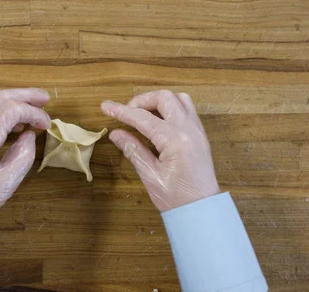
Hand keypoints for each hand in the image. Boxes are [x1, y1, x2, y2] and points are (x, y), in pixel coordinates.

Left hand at [0, 88, 50, 216]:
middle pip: (1, 98)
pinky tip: (19, 125)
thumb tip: (30, 136)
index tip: (48, 125)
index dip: (33, 113)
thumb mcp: (8, 181)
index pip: (12, 110)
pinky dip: (7, 113)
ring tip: (36, 108)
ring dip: (16, 102)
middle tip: (46, 98)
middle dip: (25, 95)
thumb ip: (24, 155)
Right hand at [101, 90, 219, 211]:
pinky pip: (186, 110)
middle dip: (141, 101)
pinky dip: (170, 108)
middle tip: (126, 114)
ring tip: (143, 115)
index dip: (121, 111)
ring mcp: (197, 130)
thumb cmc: (176, 199)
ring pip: (178, 99)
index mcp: (175, 140)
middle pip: (164, 98)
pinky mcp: (200, 135)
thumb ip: (133, 150)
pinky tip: (158, 122)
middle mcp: (189, 129)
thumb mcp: (150, 176)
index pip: (143, 118)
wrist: (202, 211)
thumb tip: (116, 134)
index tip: (105, 106)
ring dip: (159, 101)